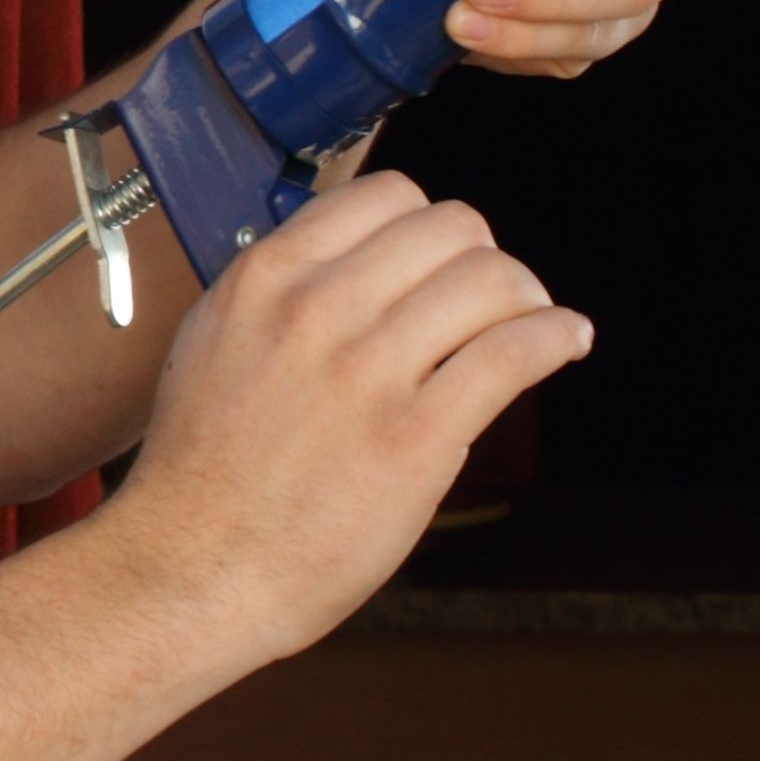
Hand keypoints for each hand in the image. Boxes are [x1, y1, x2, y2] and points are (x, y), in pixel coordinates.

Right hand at [93, 173, 590, 660]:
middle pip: (452, 228)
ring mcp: (368, 372)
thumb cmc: (202, 468)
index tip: (442, 261)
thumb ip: (279, 292)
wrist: (193, 565)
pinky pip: (514, 353)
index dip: (428, 227)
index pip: (388, 195)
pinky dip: (556, 337)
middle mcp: (318, 309)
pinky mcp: (415, 437)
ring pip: (492, 281)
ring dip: (528, 297)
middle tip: (494, 298)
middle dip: (485, 258)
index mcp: (268, 278)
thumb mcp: (214, 339)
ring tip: (534, 323)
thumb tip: (350, 264)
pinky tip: (566, 342)